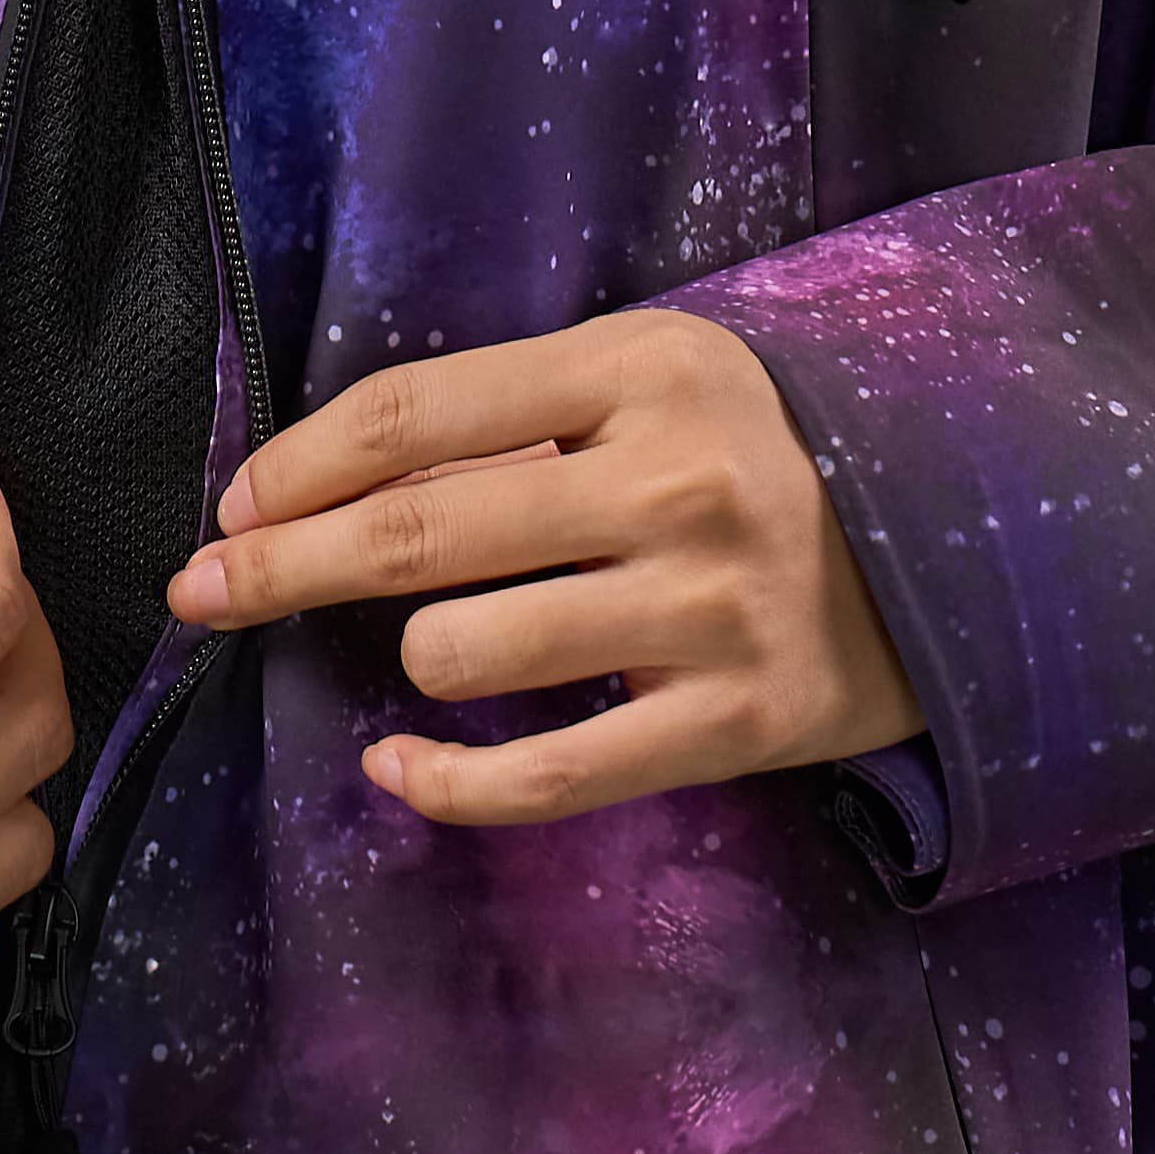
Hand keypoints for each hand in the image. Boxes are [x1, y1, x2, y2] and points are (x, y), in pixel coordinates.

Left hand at [165, 308, 919, 828]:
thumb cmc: (749, 452)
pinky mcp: (732, 724)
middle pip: (419, 534)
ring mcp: (707, 609)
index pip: (420, 413)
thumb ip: (505, 425)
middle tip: (198, 592)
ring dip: (411, 658)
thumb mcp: (643, 386)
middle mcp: (673, 482)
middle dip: (280, 568)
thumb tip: (319, 488)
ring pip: (467, 651)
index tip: (233, 506)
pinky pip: (544, 777)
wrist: (956, 547)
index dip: (302, 465)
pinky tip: (396, 767)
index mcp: (638, 370)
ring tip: (430, 648)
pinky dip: (444, 784)